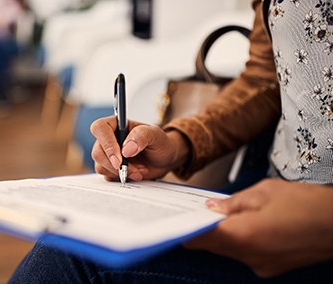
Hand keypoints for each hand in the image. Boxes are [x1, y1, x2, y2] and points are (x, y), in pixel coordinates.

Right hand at [90, 116, 189, 181]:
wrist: (164, 159)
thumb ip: (141, 136)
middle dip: (116, 165)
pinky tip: (135, 173)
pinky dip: (122, 177)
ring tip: (140, 170)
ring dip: (121, 172)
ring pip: (101, 166)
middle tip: (135, 169)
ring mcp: (107, 154)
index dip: (107, 144)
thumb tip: (126, 149)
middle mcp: (108, 138)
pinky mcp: (110, 168)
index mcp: (116, 124)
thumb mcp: (155, 135)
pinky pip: (107, 176)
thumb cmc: (159, 142)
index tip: (120, 158)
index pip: (100, 128)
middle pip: (97, 152)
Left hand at [185, 179, 332, 276]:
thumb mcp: (264, 192)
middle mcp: (249, 256)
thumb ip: (232, 202)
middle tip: (191, 213)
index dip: (184, 229)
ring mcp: (261, 265)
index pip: (200, 238)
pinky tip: (241, 225)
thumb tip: (211, 207)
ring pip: (227, 251)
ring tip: (217, 215)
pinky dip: (237, 241)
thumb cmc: (307, 204)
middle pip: (211, 246)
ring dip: (219, 235)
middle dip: (200, 230)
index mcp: (243, 236)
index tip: (172, 221)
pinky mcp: (270, 267)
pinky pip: (244, 254)